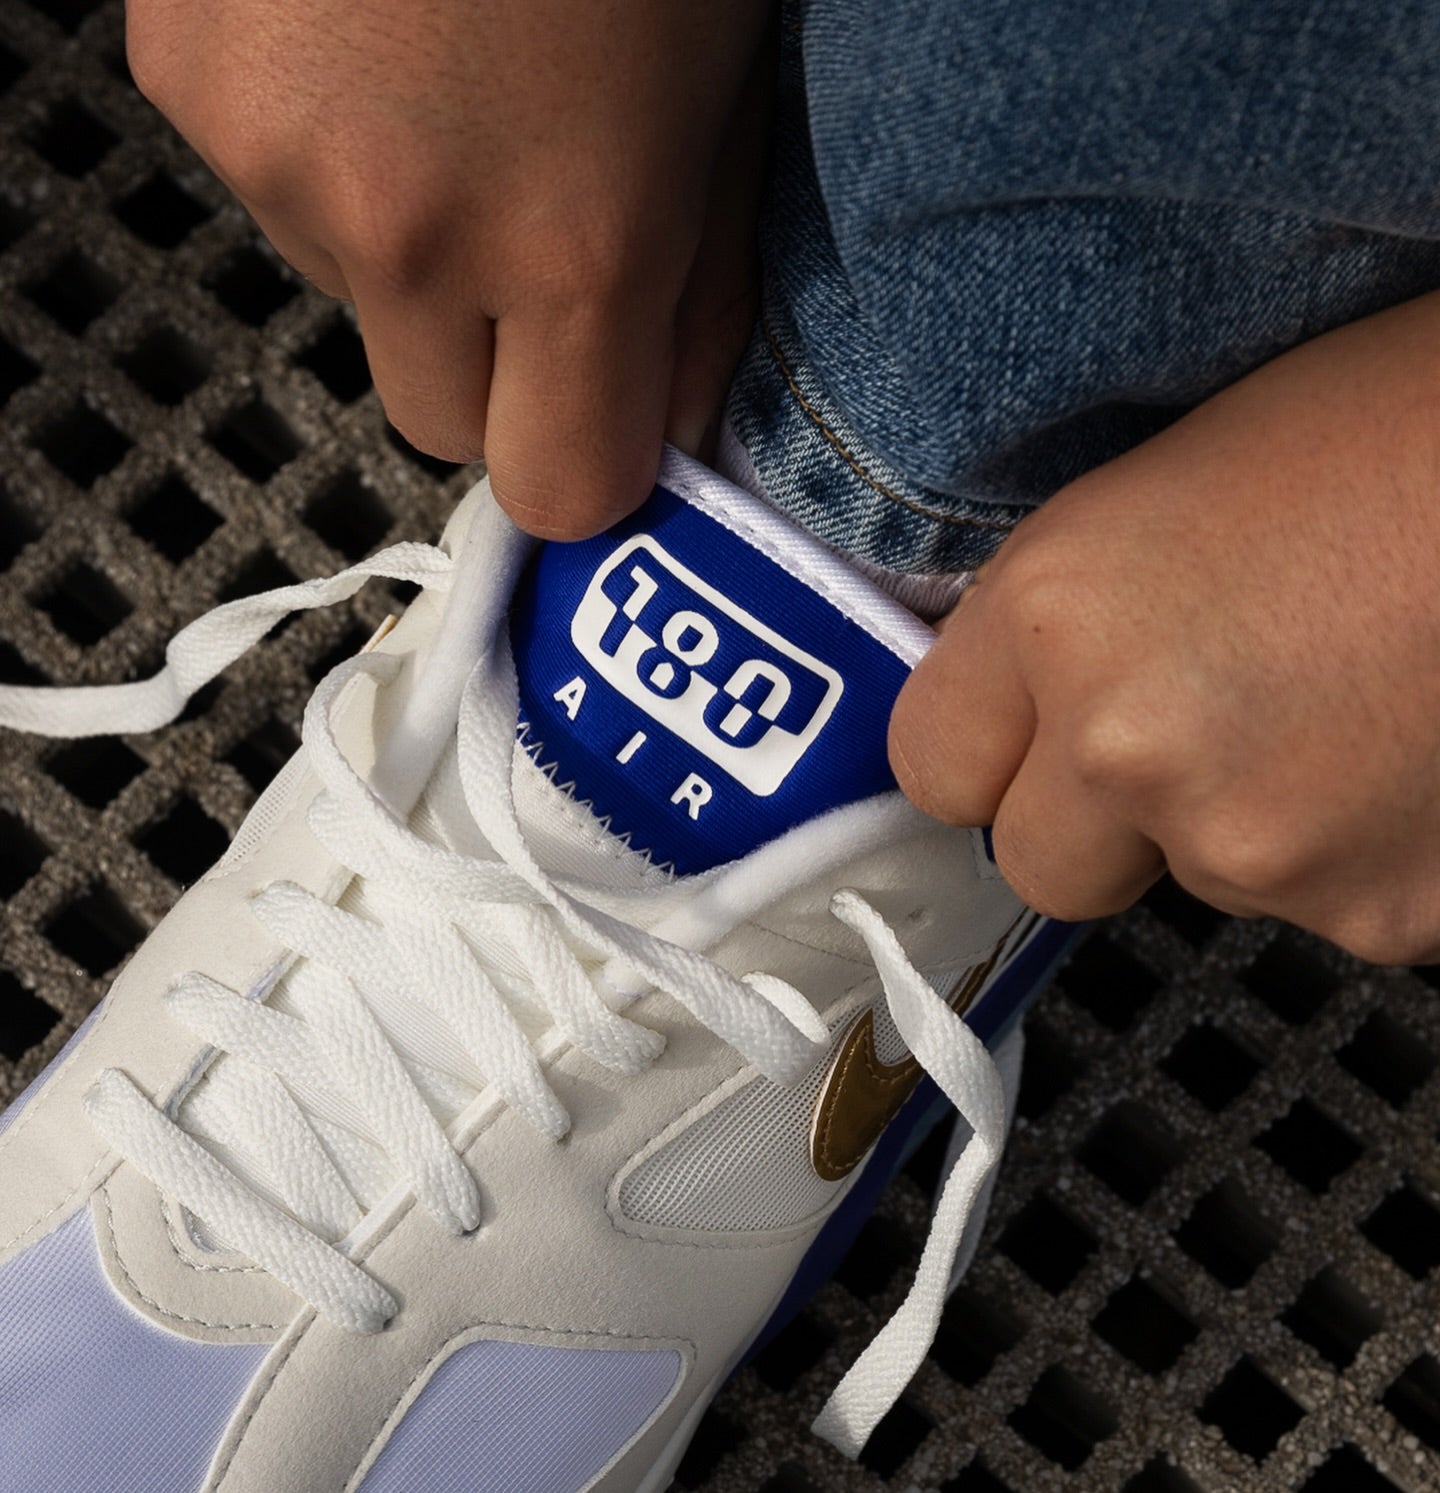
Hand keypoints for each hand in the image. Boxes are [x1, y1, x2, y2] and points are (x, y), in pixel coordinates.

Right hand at [126, 0, 771, 536]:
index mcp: (578, 242)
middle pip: (440, 426)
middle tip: (532, 246)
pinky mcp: (186, 84)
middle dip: (494, 373)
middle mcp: (410, 230)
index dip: (583, 458)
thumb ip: (702, 295)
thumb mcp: (726, 97)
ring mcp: (277, 158)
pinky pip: (278, 202)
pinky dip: (330, 157)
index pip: (559, 488)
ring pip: (355, 309)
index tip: (601, 409)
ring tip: (452, 93)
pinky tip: (374, 44)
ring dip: (410, 252)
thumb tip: (671, 431)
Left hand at [890, 291, 1439, 963]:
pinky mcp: (1379, 914)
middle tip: (1190, 728)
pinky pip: (1320, 902)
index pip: (932, 763)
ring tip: (1342, 704)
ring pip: (1194, 881)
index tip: (1018, 739)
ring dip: (1242, 821)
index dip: (982, 752)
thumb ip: (1066, 623)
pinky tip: (1411, 751)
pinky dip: (1355, 850)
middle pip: (1041, 866)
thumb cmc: (1402, 428)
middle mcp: (1134, 748)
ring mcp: (1261, 847)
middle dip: (1094, 819)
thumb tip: (1024, 708)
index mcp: (1061, 614)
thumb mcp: (1173, 490)